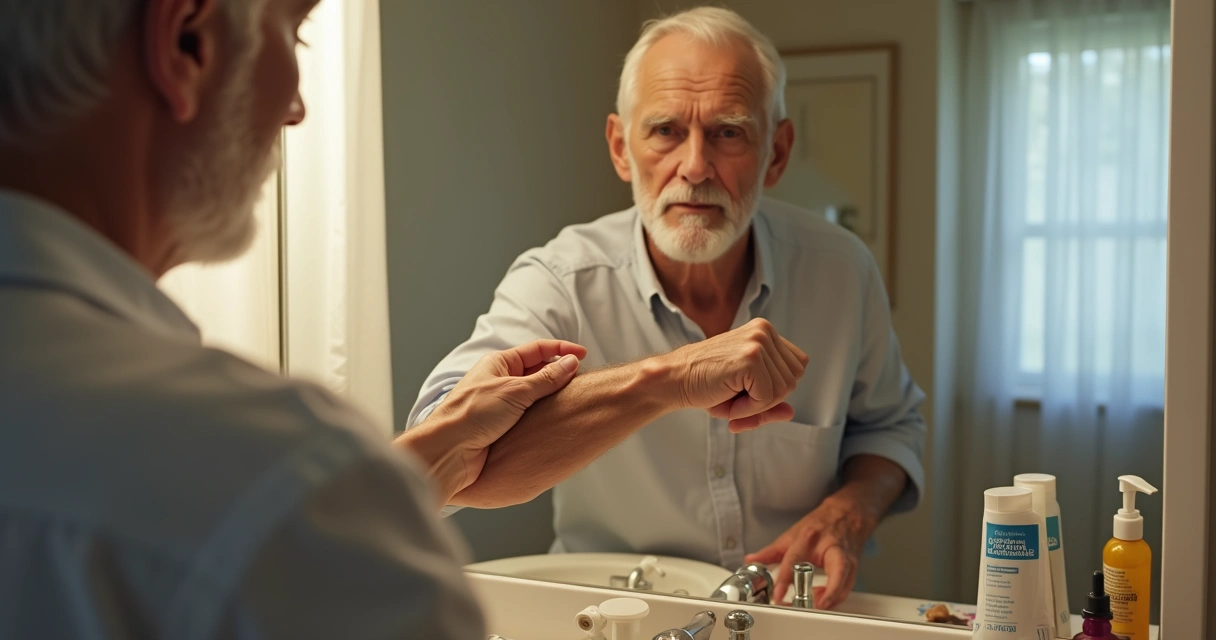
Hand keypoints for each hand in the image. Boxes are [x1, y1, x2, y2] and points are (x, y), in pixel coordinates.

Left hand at [396, 339, 586, 497]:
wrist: (448, 451)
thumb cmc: (471, 414)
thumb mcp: (515, 391)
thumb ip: (546, 378)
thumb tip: (570, 363)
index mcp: (499, 364)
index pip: (536, 350)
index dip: (561, 350)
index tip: (583, 355)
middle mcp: (500, 381)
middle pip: (537, 371)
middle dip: (559, 373)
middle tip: (581, 380)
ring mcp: (501, 404)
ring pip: (534, 395)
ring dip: (552, 396)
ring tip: (573, 400)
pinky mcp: (502, 426)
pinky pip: (529, 415)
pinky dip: (544, 414)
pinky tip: (556, 420)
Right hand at [660, 318, 807, 430]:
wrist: (674, 379)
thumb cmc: (705, 384)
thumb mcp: (744, 393)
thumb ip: (771, 403)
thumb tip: (791, 413)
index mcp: (764, 331)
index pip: (797, 365)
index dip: (777, 387)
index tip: (750, 392)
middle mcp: (764, 331)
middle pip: (793, 379)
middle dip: (768, 398)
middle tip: (738, 397)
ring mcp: (758, 342)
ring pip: (783, 390)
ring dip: (756, 405)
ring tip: (731, 397)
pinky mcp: (750, 358)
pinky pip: (767, 398)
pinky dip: (748, 409)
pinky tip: (728, 400)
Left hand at [744, 497, 875, 609]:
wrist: (846, 515)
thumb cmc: (819, 525)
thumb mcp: (791, 535)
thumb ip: (771, 551)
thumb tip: (751, 560)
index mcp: (810, 538)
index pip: (795, 560)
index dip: (785, 579)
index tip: (778, 595)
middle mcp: (831, 547)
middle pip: (836, 571)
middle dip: (828, 592)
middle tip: (813, 606)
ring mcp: (846, 557)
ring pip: (846, 582)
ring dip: (831, 599)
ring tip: (814, 605)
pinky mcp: (854, 566)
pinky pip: (847, 586)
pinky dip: (835, 597)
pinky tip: (823, 600)